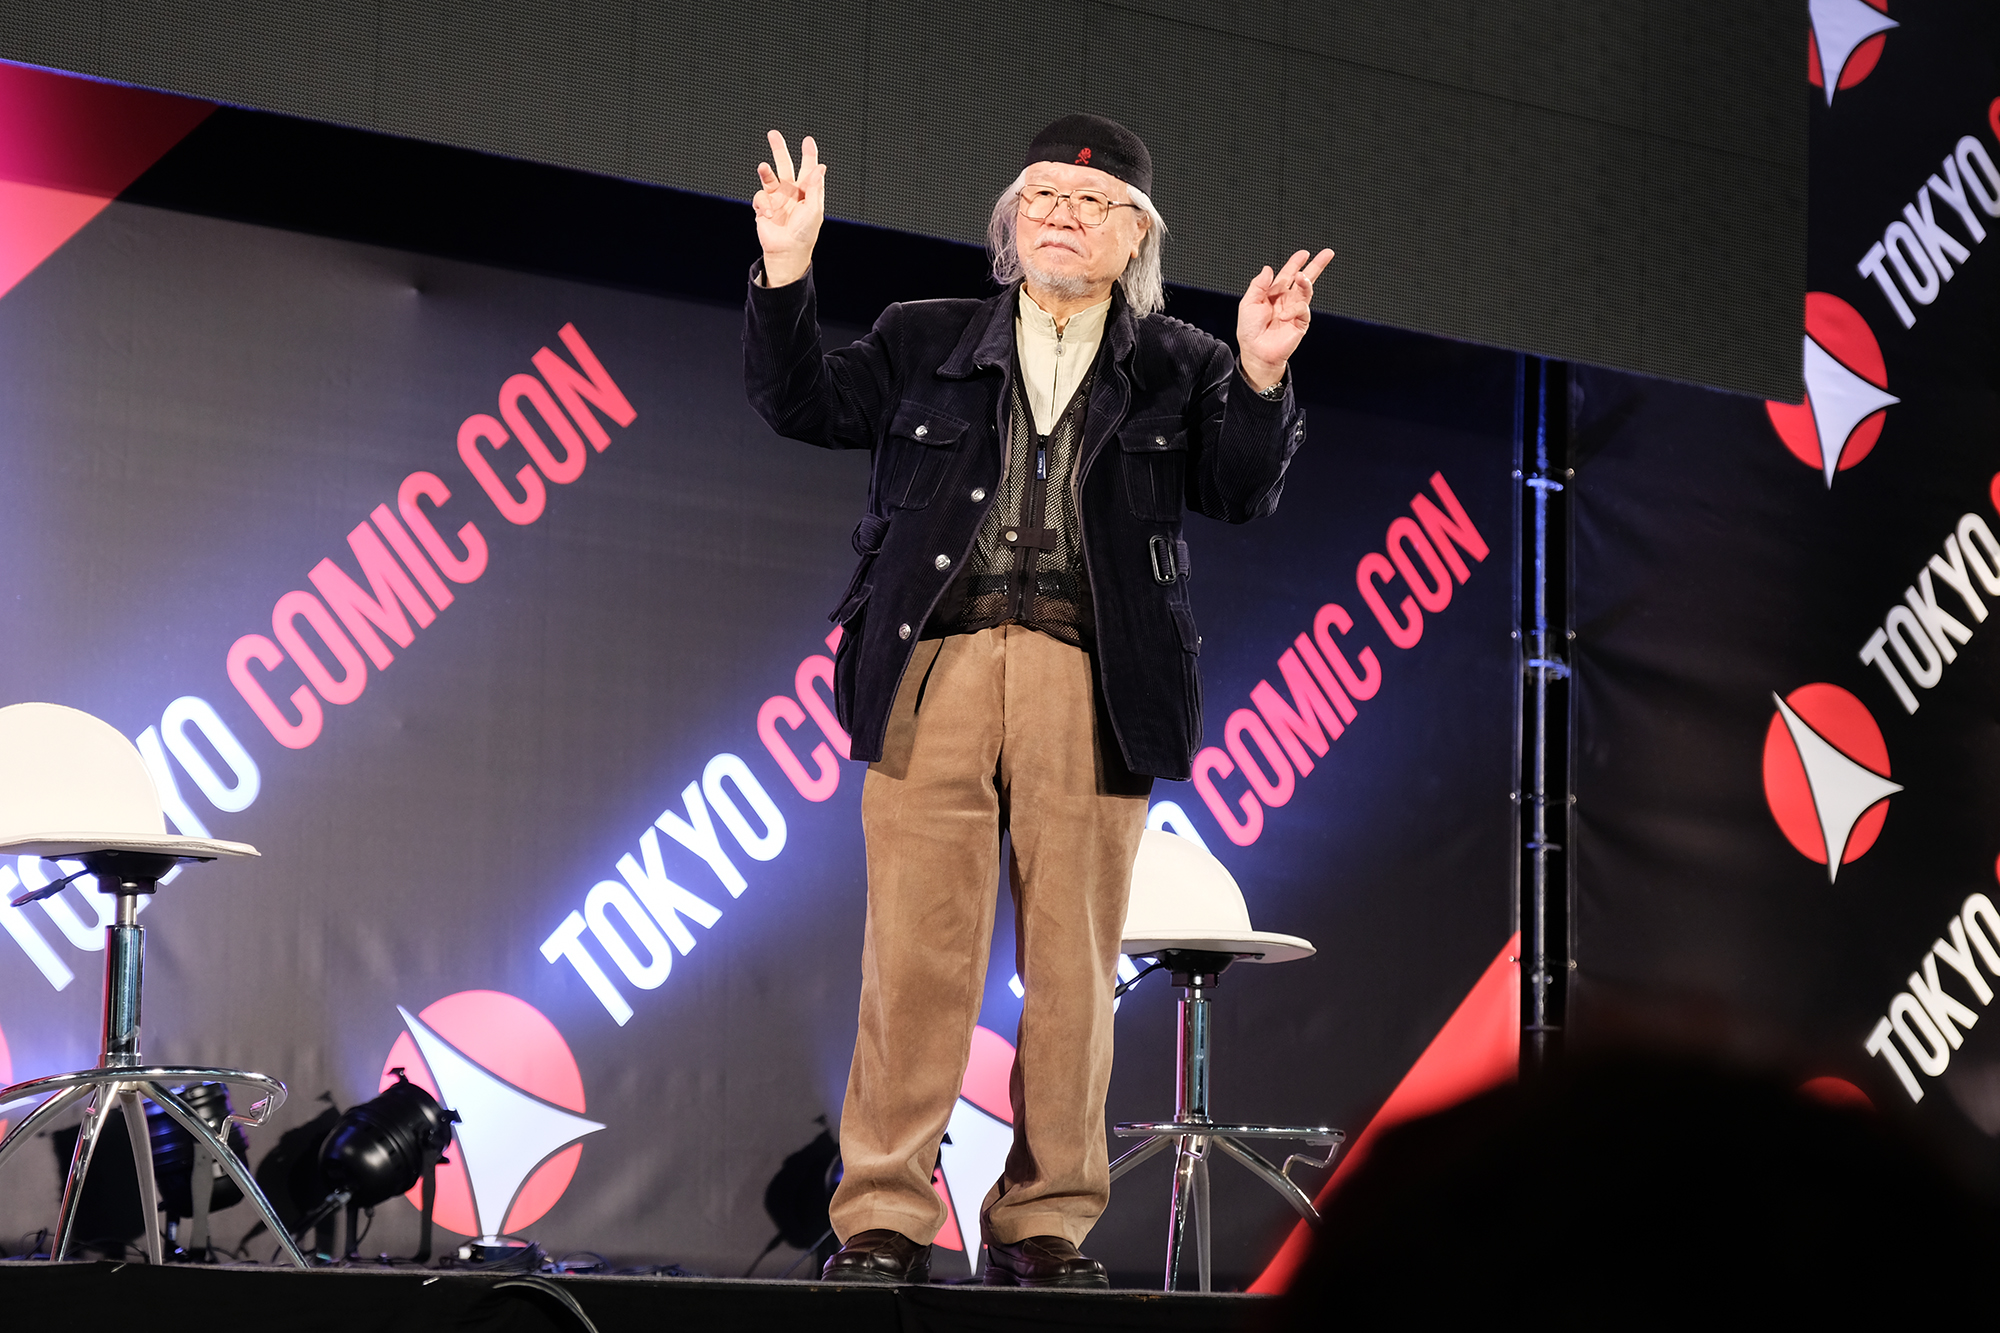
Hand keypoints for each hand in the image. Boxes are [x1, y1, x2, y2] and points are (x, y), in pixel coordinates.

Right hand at [754, 130, 825, 287]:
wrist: (786, 252)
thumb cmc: (804, 234)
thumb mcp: (814, 210)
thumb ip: (816, 188)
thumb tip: (820, 167)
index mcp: (807, 192)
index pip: (808, 169)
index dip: (808, 155)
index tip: (808, 141)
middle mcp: (791, 193)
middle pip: (785, 165)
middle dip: (779, 150)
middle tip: (773, 134)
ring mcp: (776, 199)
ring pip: (768, 177)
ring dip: (765, 171)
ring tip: (763, 167)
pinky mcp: (763, 207)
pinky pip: (760, 197)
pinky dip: (764, 204)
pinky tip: (770, 215)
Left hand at [1237, 248, 1334, 392]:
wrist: (1256, 352)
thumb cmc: (1249, 331)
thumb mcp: (1248, 303)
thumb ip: (1258, 285)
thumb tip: (1268, 269)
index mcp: (1274, 294)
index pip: (1287, 274)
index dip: (1295, 263)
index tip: (1304, 253)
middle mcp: (1287, 300)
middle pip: (1305, 279)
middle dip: (1317, 266)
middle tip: (1328, 253)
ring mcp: (1295, 311)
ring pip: (1307, 290)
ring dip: (1307, 281)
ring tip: (1303, 276)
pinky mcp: (1301, 323)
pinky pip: (1303, 310)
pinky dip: (1294, 310)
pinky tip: (1283, 316)